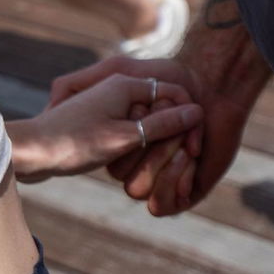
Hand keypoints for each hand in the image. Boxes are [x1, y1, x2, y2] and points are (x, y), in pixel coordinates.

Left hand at [12, 74, 199, 183]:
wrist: (32, 151)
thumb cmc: (76, 143)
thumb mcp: (125, 138)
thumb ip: (161, 124)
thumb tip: (195, 111)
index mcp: (126, 83)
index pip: (173, 92)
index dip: (187, 119)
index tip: (195, 149)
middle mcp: (118, 85)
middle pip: (160, 104)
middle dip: (171, 131)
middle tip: (179, 161)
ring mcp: (107, 100)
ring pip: (144, 117)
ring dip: (153, 139)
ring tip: (153, 164)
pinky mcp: (98, 116)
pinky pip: (129, 124)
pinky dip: (136, 141)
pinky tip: (131, 160)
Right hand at [49, 55, 243, 216]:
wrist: (219, 83)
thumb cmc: (173, 74)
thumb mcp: (124, 70)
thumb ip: (86, 80)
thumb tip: (54, 97)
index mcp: (120, 140)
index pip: (106, 157)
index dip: (125, 138)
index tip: (142, 113)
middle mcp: (137, 161)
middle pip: (124, 176)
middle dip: (151, 151)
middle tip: (175, 129)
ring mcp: (160, 175)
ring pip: (142, 190)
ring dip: (165, 165)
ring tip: (189, 144)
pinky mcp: (185, 187)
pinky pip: (166, 204)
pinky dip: (177, 182)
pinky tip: (193, 157)